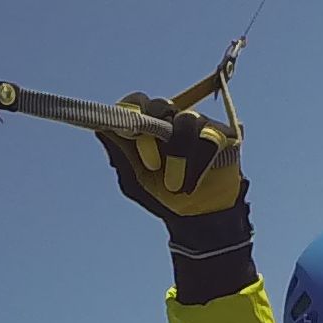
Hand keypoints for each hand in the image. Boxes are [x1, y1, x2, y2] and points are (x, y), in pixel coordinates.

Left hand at [100, 101, 242, 222]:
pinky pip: (209, 137)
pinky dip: (198, 161)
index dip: (131, 108)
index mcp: (148, 128)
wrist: (198, 219)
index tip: (127, 128)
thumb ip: (120, 156)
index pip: (137, 103)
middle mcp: (173, 121)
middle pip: (161, 104)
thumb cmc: (162, 196)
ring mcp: (199, 125)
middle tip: (150, 160)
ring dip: (178, 153)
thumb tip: (100, 130)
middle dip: (154, 127)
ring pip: (187, 119)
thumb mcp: (134, 181)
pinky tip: (193, 181)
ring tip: (176, 184)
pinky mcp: (223, 135)